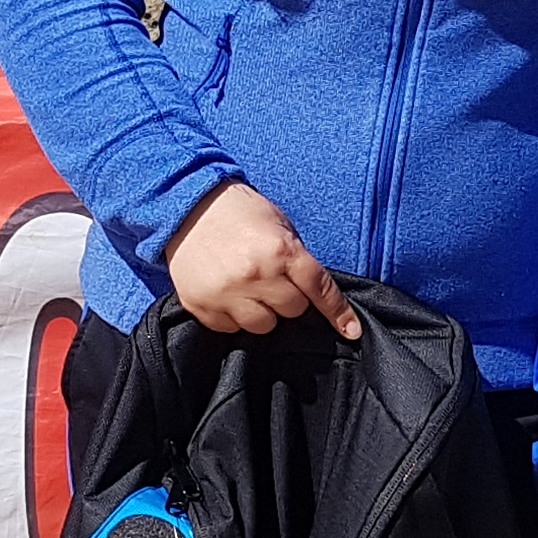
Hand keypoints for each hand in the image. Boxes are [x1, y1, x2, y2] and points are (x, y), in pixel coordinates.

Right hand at [163, 182, 357, 339]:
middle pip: (292, 311)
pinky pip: (231, 329)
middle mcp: (256, 275)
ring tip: (248, 288)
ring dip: (262, 312)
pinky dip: (234, 316)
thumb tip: (313, 293)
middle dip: (288, 298)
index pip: (318, 288)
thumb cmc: (239, 212)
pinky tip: (227, 293)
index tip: (350, 331)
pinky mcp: (202, 306)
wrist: (187, 205)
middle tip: (272, 279)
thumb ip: (296, 258)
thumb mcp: (278, 224)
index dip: (337, 312)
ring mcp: (227, 294)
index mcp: (279, 251)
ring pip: (263, 326)